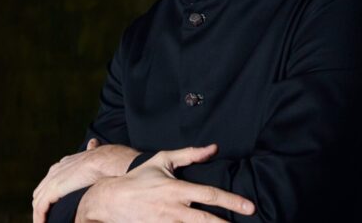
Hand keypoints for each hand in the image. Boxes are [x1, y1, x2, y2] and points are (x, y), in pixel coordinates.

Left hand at [32, 139, 139, 222]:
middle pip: (41, 191)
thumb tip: (93, 142)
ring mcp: (52, 180)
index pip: (51, 180)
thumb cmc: (105, 159)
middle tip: (48, 218)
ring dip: (40, 214)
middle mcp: (55, 170)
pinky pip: (40, 208)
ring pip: (38, 201)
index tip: (55, 205)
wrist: (105, 160)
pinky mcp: (52, 190)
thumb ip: (91, 151)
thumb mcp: (95, 153)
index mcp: (64, 163)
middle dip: (42, 205)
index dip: (50, 193)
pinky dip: (40, 218)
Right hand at [75, 144, 254, 222]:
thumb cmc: (140, 177)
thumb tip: (213, 148)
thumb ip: (190, 154)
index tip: (250, 207)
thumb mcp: (164, 159)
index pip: (210, 195)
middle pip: (206, 221)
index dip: (232, 201)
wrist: (111, 199)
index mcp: (177, 189)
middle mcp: (173, 209)